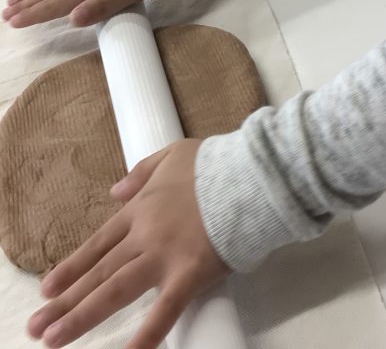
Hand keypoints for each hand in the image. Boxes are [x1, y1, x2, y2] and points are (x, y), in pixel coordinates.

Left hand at [28, 139, 228, 348]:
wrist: (248, 175)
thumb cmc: (215, 164)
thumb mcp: (173, 155)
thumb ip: (141, 172)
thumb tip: (113, 192)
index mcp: (141, 209)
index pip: (99, 243)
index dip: (72, 267)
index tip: (48, 288)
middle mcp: (144, 236)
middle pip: (99, 272)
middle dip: (65, 300)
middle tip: (36, 326)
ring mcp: (164, 257)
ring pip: (115, 291)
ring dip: (82, 316)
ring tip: (53, 339)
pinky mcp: (189, 275)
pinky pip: (164, 312)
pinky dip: (146, 336)